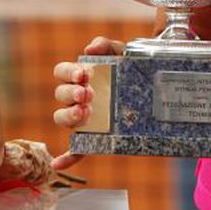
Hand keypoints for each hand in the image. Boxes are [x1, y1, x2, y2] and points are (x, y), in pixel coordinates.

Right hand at [50, 36, 123, 170]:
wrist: (152, 84)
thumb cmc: (130, 66)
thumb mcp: (122, 52)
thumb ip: (107, 46)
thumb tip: (89, 49)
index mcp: (79, 75)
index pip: (61, 72)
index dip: (69, 72)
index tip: (84, 75)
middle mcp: (77, 96)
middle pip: (60, 94)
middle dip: (71, 93)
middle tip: (88, 94)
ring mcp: (83, 116)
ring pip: (62, 117)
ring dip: (68, 116)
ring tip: (85, 113)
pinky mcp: (93, 135)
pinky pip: (76, 148)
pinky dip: (67, 157)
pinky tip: (58, 164)